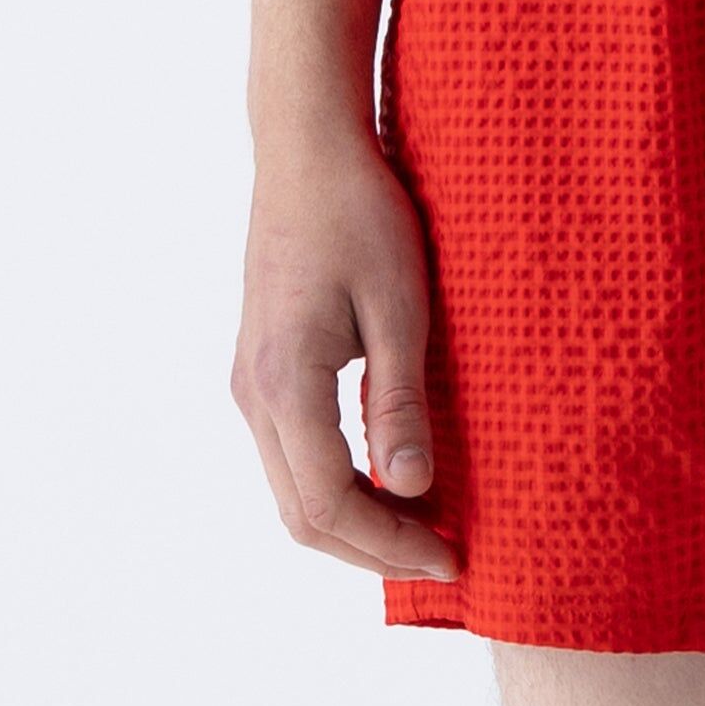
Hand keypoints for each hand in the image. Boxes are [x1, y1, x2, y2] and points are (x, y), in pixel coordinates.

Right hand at [232, 135, 459, 583]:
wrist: (307, 150)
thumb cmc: (361, 213)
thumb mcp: (398, 305)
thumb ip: (399, 401)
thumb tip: (412, 489)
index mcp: (285, 382)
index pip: (330, 504)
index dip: (392, 543)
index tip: (454, 554)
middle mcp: (253, 395)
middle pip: (303, 516)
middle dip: (373, 550)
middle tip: (446, 555)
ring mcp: (250, 385)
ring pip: (292, 492)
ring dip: (355, 524)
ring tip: (426, 526)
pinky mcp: (261, 371)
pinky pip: (291, 457)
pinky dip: (338, 488)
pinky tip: (390, 479)